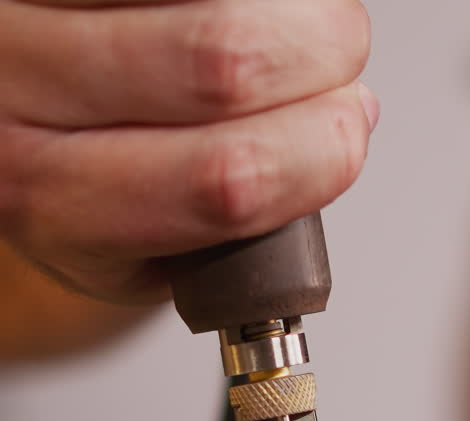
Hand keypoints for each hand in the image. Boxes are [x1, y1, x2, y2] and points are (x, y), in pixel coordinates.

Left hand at [0, 0, 375, 300]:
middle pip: (222, 61)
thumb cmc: (64, 192)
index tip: (344, 139)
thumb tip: (336, 136)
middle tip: (333, 64)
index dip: (317, 154)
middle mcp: (20, 98)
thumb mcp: (136, 254)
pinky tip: (237, 1)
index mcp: (55, 206)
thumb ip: (229, 226)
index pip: (224, 180)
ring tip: (289, 20)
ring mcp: (20, 16)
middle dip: (321, 56)